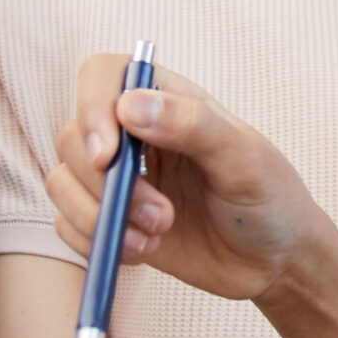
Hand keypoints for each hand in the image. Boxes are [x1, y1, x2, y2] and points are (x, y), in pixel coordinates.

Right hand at [46, 56, 327, 303]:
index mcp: (167, 101)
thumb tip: (129, 106)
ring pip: (62, 183)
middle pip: (72, 137)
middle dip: (105, 185)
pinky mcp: (111, 222)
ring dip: (100, 218)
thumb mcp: (244, 158)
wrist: (275, 262)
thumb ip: (193, 125)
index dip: (92, 108)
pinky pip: (67, 225)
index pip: (103, 76)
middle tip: (161, 216)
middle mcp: (134, 135)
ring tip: (156, 237)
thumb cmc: (270, 198)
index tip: (108, 156)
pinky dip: (96, 242)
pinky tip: (144, 252)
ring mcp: (119, 180)